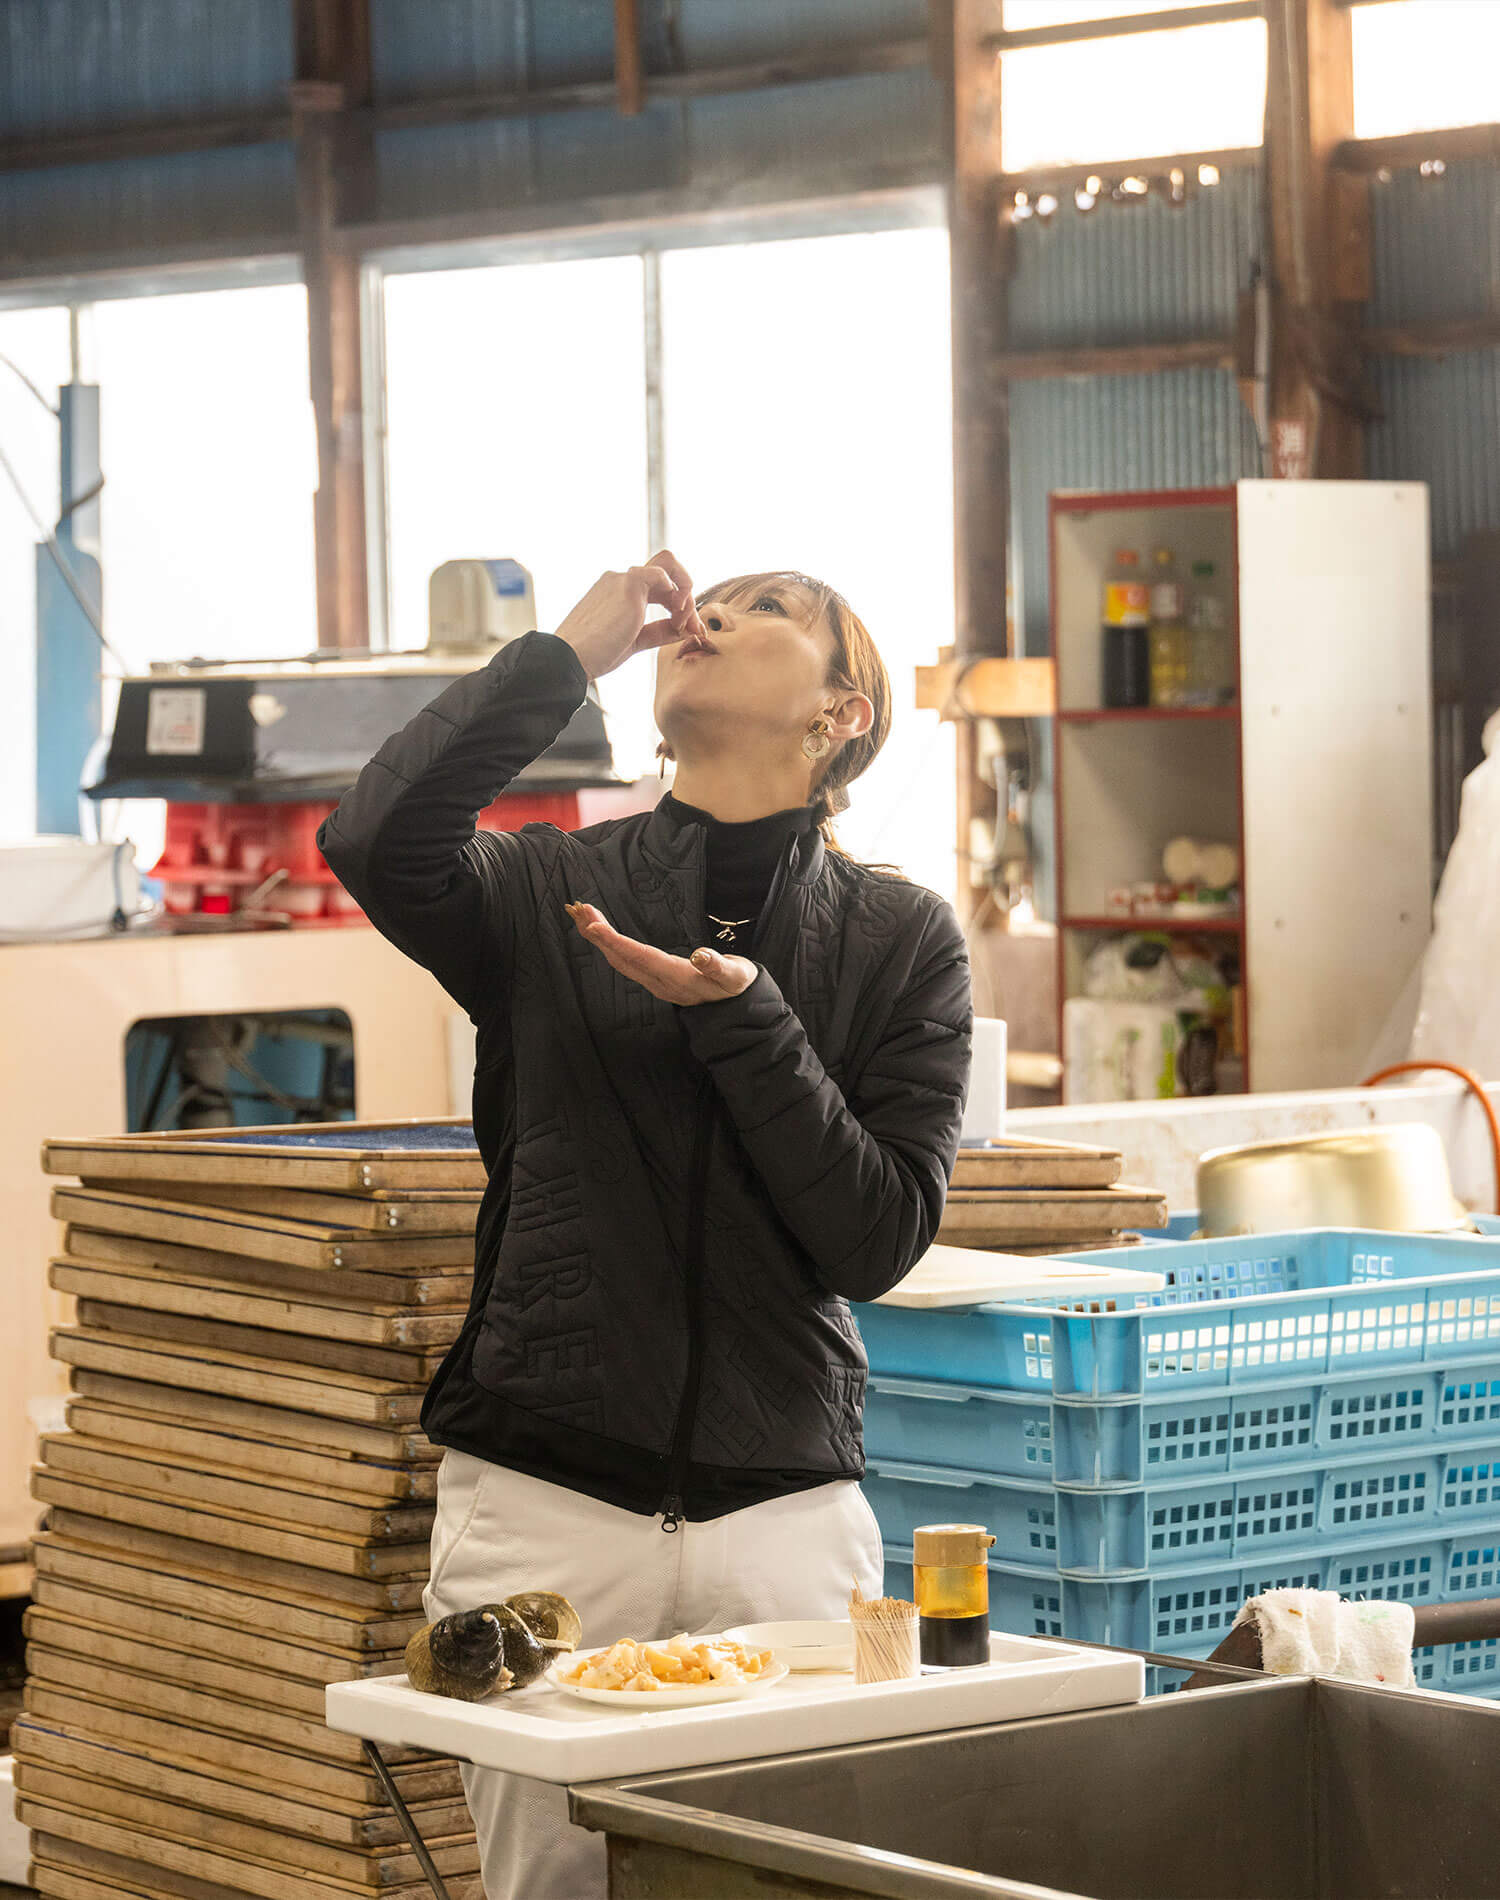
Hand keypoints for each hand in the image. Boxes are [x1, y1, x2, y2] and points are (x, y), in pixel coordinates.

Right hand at [555, 549, 705, 680]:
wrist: (570, 657)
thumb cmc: (594, 654)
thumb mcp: (633, 642)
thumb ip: (657, 632)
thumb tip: (684, 629)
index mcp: (617, 593)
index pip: (657, 587)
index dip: (678, 606)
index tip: (687, 630)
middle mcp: (619, 580)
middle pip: (666, 572)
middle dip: (686, 595)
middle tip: (692, 626)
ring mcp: (623, 579)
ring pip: (669, 567)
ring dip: (685, 594)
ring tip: (684, 623)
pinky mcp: (629, 584)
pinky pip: (665, 575)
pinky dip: (679, 594)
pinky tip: (677, 618)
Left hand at [564, 902, 755, 1005]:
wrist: (734, 1007)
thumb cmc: (735, 986)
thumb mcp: (734, 975)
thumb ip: (718, 966)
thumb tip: (701, 956)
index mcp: (675, 977)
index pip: (639, 956)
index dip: (615, 942)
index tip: (593, 927)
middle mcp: (658, 981)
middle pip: (620, 957)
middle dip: (597, 934)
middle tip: (578, 909)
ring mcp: (653, 980)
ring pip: (618, 959)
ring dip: (599, 937)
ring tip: (582, 915)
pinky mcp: (653, 977)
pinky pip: (624, 959)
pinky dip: (608, 943)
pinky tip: (600, 933)